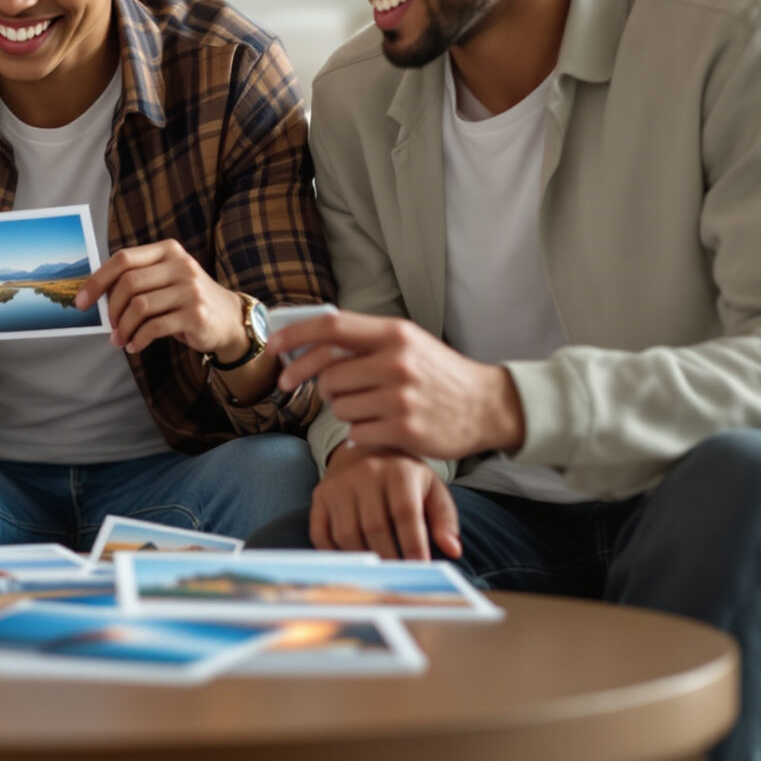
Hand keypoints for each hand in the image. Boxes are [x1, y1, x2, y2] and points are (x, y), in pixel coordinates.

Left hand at [76, 240, 240, 356]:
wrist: (228, 318)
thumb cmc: (185, 299)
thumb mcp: (164, 280)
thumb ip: (137, 280)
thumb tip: (94, 295)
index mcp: (168, 250)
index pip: (123, 259)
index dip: (97, 280)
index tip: (81, 302)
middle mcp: (181, 265)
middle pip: (129, 283)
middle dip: (112, 309)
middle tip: (110, 327)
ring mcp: (190, 289)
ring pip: (140, 307)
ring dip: (124, 328)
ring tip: (121, 339)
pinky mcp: (196, 314)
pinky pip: (155, 327)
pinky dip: (138, 339)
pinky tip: (135, 346)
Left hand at [273, 311, 523, 460]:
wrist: (488, 406)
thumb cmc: (438, 373)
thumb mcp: (407, 343)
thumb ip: (364, 339)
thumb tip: (308, 340)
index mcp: (394, 334)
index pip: (329, 327)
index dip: (294, 335)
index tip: (272, 347)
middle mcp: (396, 362)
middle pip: (327, 374)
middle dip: (319, 385)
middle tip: (321, 391)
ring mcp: (401, 398)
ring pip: (339, 406)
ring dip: (344, 410)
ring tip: (370, 407)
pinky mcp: (405, 431)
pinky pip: (356, 432)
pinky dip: (360, 433)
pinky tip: (381, 427)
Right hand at [313, 443, 461, 559]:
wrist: (367, 450)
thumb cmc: (405, 477)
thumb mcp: (432, 489)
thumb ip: (444, 519)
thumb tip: (452, 550)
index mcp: (399, 471)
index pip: (405, 513)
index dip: (413, 544)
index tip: (420, 567)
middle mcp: (365, 474)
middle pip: (375, 527)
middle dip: (389, 556)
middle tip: (399, 573)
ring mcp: (338, 485)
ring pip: (347, 534)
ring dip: (364, 557)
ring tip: (379, 567)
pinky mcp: (319, 495)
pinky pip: (321, 533)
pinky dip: (335, 552)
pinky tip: (353, 557)